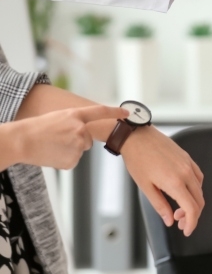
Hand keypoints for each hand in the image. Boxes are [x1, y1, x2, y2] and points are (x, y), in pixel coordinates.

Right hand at [6, 105, 126, 169]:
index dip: (115, 112)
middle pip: (88, 139)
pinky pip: (73, 161)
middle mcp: (80, 129)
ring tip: (52, 145)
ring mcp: (78, 145)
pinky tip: (52, 154)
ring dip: (69, 150)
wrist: (21, 141)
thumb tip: (85, 132)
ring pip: (79, 150)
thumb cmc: (36, 129)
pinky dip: (64, 160)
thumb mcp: (58, 118)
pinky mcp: (73, 160)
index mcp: (75, 115)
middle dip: (76, 140)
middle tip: (57, 138)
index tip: (128, 113)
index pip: (100, 112)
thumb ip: (74, 122)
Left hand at [122, 127, 205, 235]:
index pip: (191, 208)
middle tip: (180, 222)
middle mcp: (186, 173)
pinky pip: (198, 177)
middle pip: (199, 200)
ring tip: (179, 209)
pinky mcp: (187, 159)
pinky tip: (184, 192)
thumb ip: (160, 205)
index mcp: (175, 182)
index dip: (192, 223)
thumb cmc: (138, 160)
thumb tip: (169, 220)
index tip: (187, 230)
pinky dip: (195, 189)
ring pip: (200, 189)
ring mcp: (188, 164)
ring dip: (193, 202)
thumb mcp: (145, 187)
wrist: (137, 137)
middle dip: (192, 215)